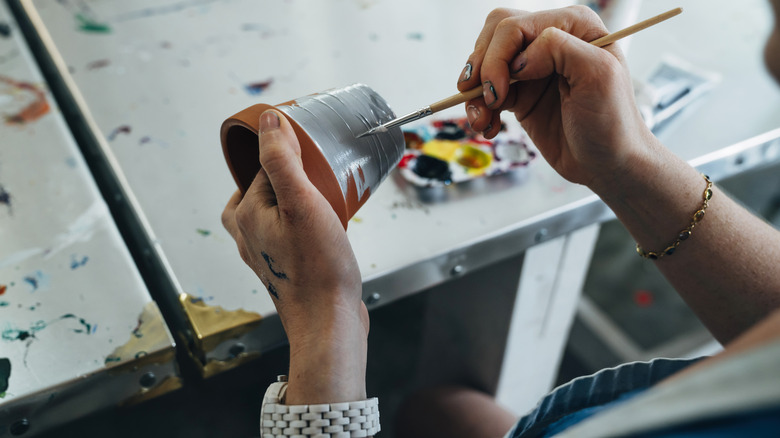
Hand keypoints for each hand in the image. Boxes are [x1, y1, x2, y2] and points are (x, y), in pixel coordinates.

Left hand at [222, 110, 367, 402]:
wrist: (328, 322)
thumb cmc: (318, 267)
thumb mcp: (301, 202)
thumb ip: (281, 160)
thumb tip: (268, 120)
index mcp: (246, 215)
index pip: (263, 168)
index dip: (289, 153)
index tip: (314, 151)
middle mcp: (249, 235)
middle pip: (261, 189)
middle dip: (286, 176)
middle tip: (314, 171)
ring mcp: (265, 255)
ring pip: (271, 213)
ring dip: (292, 199)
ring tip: (320, 195)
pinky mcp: (284, 269)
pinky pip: (285, 235)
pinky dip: (300, 223)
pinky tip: (324, 227)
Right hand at [458, 6, 655, 191]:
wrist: (609, 164)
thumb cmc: (613, 122)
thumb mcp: (599, 76)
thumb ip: (560, 49)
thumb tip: (519, 59)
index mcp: (573, 26)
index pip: (516, 26)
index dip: (500, 57)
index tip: (501, 93)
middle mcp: (550, 41)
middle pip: (494, 36)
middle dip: (482, 69)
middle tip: (487, 101)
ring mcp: (533, 68)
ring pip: (484, 64)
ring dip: (474, 93)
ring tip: (480, 120)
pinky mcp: (520, 95)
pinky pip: (486, 92)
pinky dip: (479, 109)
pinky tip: (488, 126)